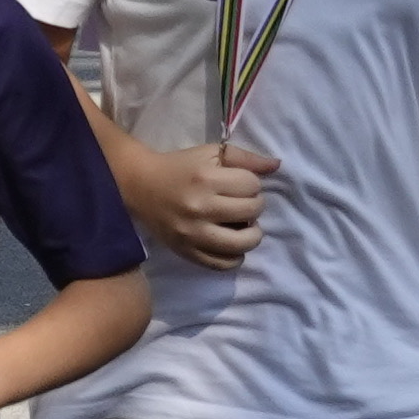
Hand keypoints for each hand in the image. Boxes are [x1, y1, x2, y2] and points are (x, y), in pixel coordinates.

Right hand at [119, 137, 277, 270]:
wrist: (141, 187)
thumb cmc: (180, 167)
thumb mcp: (211, 153)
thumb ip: (245, 158)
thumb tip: (276, 166)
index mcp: (206, 179)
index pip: (252, 185)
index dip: (251, 184)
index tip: (239, 184)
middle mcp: (200, 208)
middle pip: (252, 211)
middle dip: (254, 205)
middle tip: (241, 203)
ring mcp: (193, 234)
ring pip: (243, 243)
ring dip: (252, 234)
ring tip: (244, 227)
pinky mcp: (188, 252)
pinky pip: (224, 264)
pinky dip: (235, 256)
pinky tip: (231, 244)